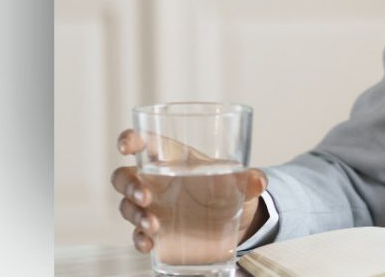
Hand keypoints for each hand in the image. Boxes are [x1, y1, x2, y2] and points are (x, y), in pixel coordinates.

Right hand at [110, 129, 268, 255]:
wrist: (235, 219)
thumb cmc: (229, 186)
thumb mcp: (241, 180)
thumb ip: (249, 179)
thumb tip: (260, 182)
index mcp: (172, 156)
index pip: (143, 141)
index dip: (129, 140)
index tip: (125, 147)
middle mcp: (156, 180)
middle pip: (124, 176)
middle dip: (129, 185)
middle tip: (146, 197)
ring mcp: (153, 206)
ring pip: (127, 206)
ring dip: (135, 215)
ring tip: (154, 226)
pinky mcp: (156, 230)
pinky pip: (137, 234)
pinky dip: (139, 239)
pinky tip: (148, 244)